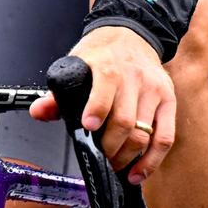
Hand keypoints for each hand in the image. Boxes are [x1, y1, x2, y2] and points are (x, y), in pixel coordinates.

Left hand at [30, 26, 175, 184]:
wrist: (131, 34)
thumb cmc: (101, 54)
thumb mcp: (76, 64)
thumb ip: (58, 94)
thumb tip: (39, 112)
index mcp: (107, 68)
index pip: (104, 92)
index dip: (96, 111)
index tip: (88, 127)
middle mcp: (133, 79)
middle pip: (125, 122)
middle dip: (109, 148)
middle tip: (100, 159)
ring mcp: (153, 91)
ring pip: (144, 133)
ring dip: (127, 157)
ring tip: (114, 167)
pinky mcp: (168, 101)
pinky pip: (165, 137)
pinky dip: (152, 160)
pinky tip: (138, 172)